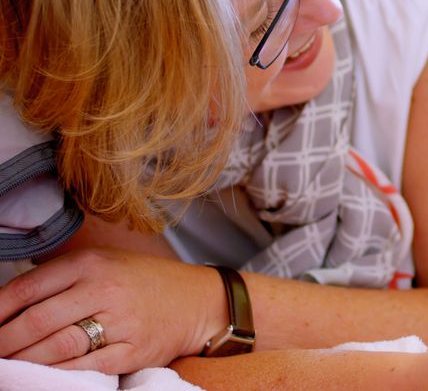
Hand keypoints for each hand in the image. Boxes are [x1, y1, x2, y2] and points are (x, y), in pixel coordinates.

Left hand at [0, 247, 222, 373]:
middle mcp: (106, 288)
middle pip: (39, 320)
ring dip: (26, 361)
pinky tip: (44, 375)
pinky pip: (87, 367)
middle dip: (5, 342)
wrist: (197, 300)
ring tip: (8, 367)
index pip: (28, 287)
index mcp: (92, 263)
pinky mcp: (134, 350)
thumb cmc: (142, 282)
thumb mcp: (104, 263)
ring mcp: (122, 321)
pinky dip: (60, 374)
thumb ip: (61, 278)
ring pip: (59, 346)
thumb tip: (6, 305)